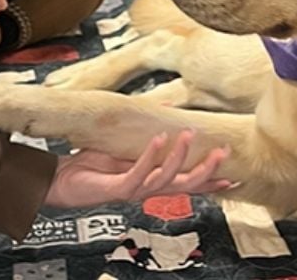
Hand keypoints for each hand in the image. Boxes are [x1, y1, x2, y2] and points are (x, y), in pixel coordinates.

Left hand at [43, 130, 231, 207]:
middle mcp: (148, 189)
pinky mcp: (118, 188)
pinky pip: (139, 172)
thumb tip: (168, 106)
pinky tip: (159, 138)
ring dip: (179, 156)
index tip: (235, 177)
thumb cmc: (93, 165)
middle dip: (206, 170)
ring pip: (166, 179)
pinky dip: (150, 155)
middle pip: (185, 185)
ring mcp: (135, 190)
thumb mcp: (126, 144)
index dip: (211, 183)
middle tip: (224, 152)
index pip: (188, 185)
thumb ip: (147, 132)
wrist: (62, 180)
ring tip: (190, 135)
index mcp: (153, 181)